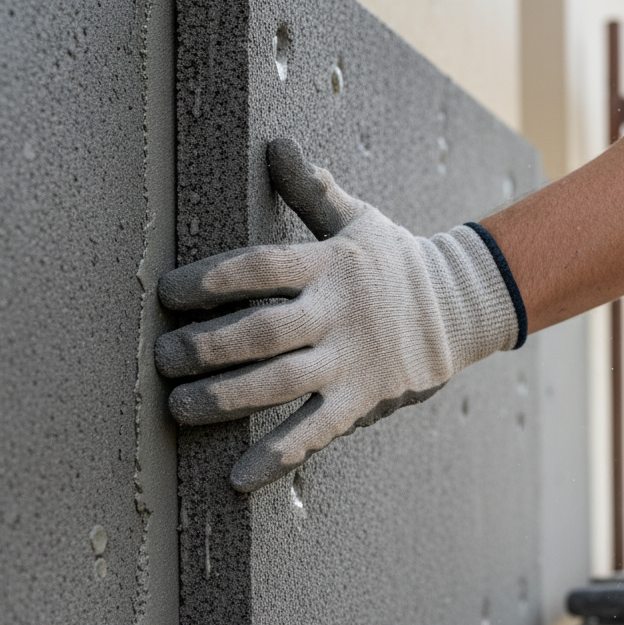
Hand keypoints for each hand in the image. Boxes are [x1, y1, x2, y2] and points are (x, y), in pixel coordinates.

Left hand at [155, 139, 524, 491]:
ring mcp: (349, 361)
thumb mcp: (359, 220)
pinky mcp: (361, 400)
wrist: (460, 309)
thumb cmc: (398, 263)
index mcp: (328, 265)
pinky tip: (238, 479)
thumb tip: (277, 145)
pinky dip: (276, 456)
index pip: (258, 266)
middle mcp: (335, 313)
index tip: (167, 293)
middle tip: (163, 359)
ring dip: (225, 399)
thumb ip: (313, 190)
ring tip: (179, 409)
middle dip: (205, 346)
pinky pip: (313, 432)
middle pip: (260, 330)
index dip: (208, 280)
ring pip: (279, 383)